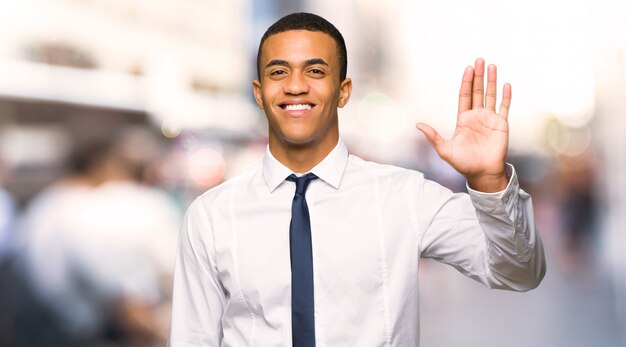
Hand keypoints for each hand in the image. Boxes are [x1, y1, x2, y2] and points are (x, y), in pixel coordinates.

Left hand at [416, 58, 510, 191]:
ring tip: (492, 66)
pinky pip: (504, 107)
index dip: (466, 82)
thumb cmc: (463, 163)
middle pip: (478, 91)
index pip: (465, 96)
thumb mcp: (445, 150)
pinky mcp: (502, 125)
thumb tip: (418, 125)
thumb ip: (433, 136)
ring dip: (492, 81)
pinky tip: (506, 85)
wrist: (482, 173)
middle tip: (479, 60)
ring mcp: (490, 119)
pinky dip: (506, 96)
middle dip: (478, 76)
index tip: (468, 68)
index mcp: (463, 120)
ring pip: (491, 95)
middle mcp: (477, 116)